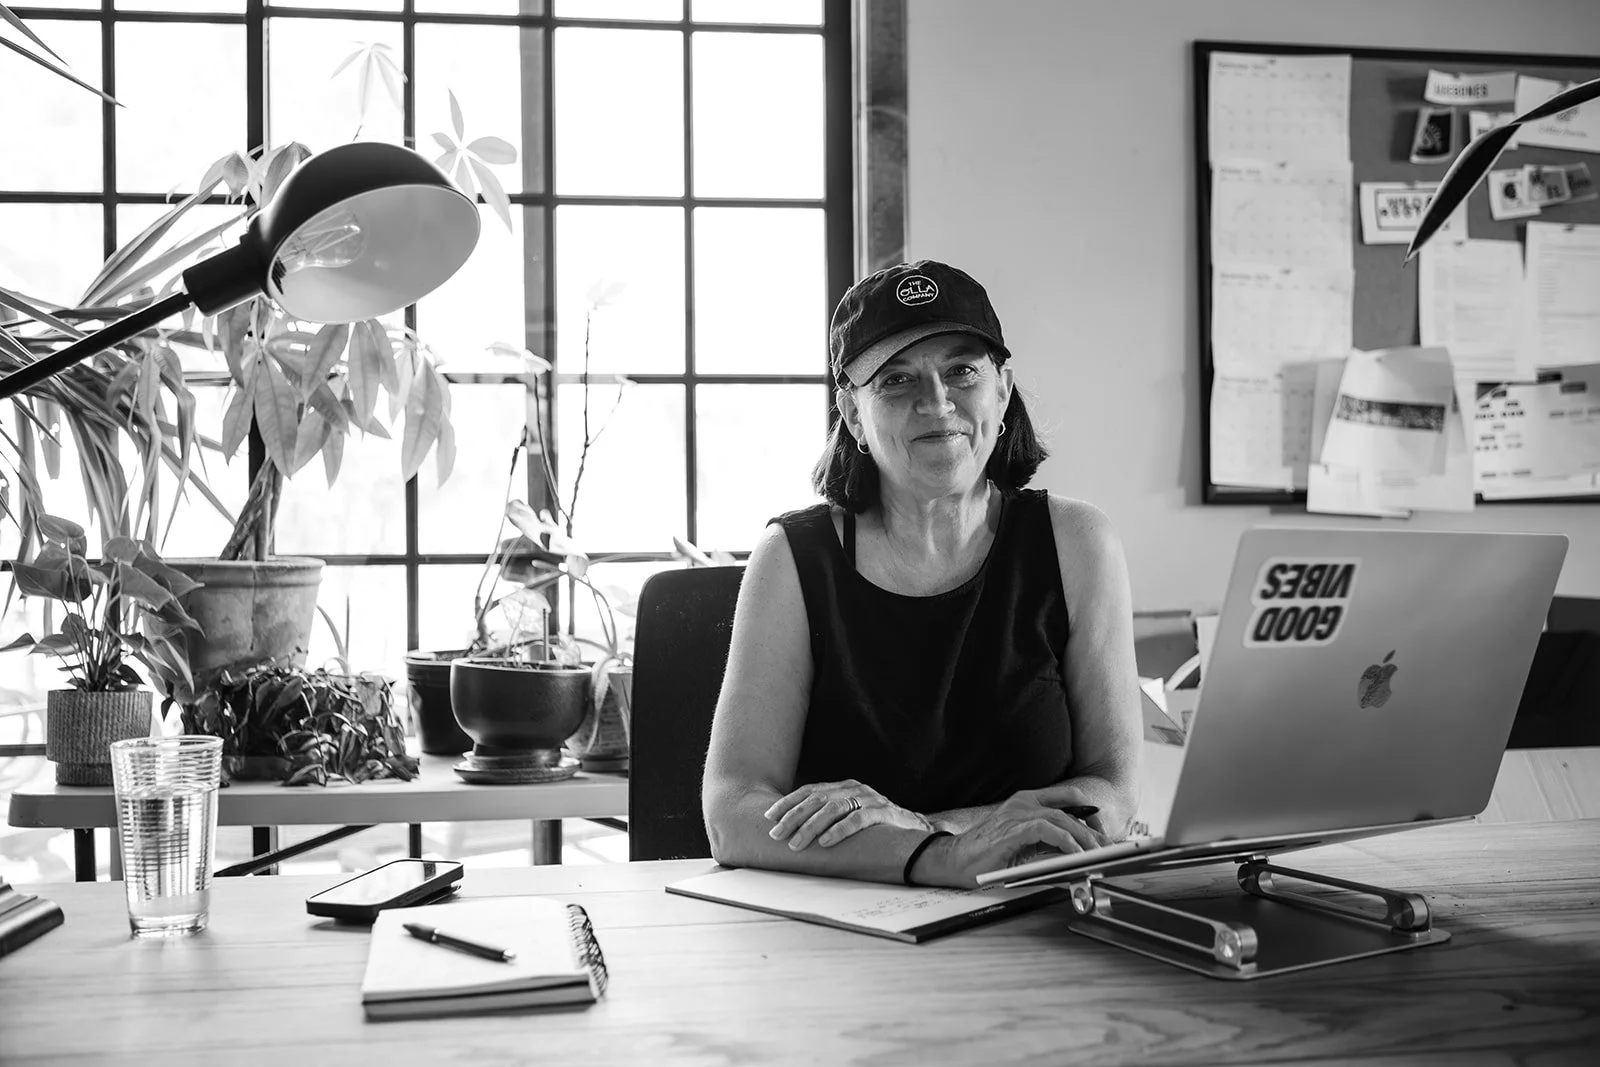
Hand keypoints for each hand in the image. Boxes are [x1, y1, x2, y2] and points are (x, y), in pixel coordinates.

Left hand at [764, 779, 930, 850]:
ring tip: (796, 843)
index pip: (810, 790)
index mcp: (844, 787)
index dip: (788, 802)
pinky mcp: (885, 813)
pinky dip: (840, 830)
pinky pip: (858, 819)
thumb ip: (828, 816)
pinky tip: (825, 842)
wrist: (917, 828)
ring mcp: (870, 799)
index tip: (769, 816)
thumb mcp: (850, 815)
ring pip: (833, 809)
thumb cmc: (877, 826)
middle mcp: (855, 788)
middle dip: (793, 816)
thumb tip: (792, 829)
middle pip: (817, 799)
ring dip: (811, 827)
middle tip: (777, 834)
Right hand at [915, 793, 1109, 887]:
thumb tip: (1075, 853)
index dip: (1089, 812)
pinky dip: (1065, 842)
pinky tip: (1075, 854)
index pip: (1066, 798)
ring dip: (1084, 837)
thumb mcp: (1023, 845)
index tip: (1102, 830)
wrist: (953, 861)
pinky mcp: (1012, 830)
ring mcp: (1017, 814)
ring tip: (1097, 854)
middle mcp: (1023, 803)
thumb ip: (1046, 843)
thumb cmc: (985, 855)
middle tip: (1107, 847)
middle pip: (1069, 808)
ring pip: (1062, 818)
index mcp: (1025, 802)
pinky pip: (1047, 831)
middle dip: (1093, 828)